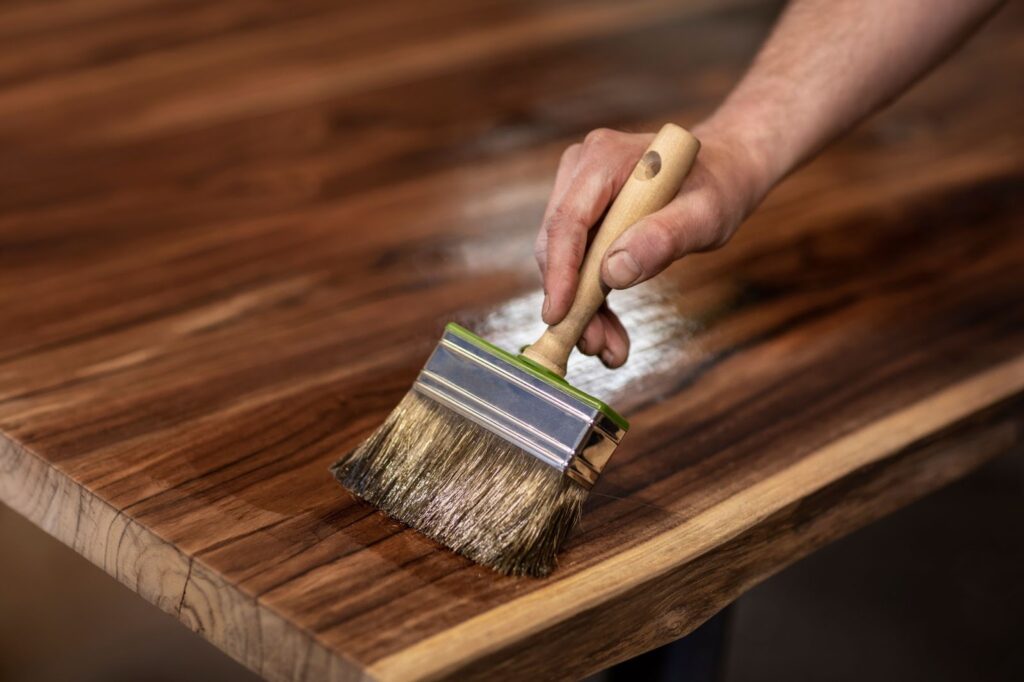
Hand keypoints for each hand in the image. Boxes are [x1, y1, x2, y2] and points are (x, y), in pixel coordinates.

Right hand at [534, 125, 768, 367]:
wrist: (724, 173)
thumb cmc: (720, 186)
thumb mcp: (706, 214)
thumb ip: (664, 238)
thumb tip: (614, 271)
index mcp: (605, 158)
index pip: (569, 220)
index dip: (560, 271)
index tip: (560, 316)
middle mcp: (582, 170)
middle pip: (558, 244)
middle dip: (572, 300)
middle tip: (595, 345)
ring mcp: (579, 191)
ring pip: (563, 260)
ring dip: (581, 309)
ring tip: (608, 348)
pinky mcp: (585, 215)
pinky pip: (578, 263)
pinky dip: (592, 300)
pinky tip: (609, 331)